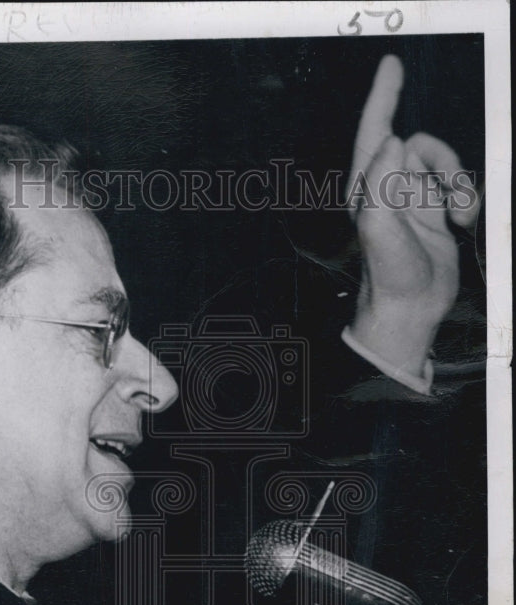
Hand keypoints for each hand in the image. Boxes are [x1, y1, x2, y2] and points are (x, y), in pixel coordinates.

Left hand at [346, 55, 478, 378]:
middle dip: (445, 161)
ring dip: (460, 183)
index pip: (374, 130)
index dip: (383, 96)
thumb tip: (394, 141)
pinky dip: (467, 199)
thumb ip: (382, 182)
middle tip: (454, 197)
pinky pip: (458, 185)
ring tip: (462, 216)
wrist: (410, 309)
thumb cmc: (389, 273)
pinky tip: (464, 223)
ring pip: (444, 162)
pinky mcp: (434, 213)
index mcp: (367, 187)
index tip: (392, 64)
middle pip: (422, 144)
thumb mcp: (379, 227)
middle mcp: (387, 188)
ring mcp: (411, 200)